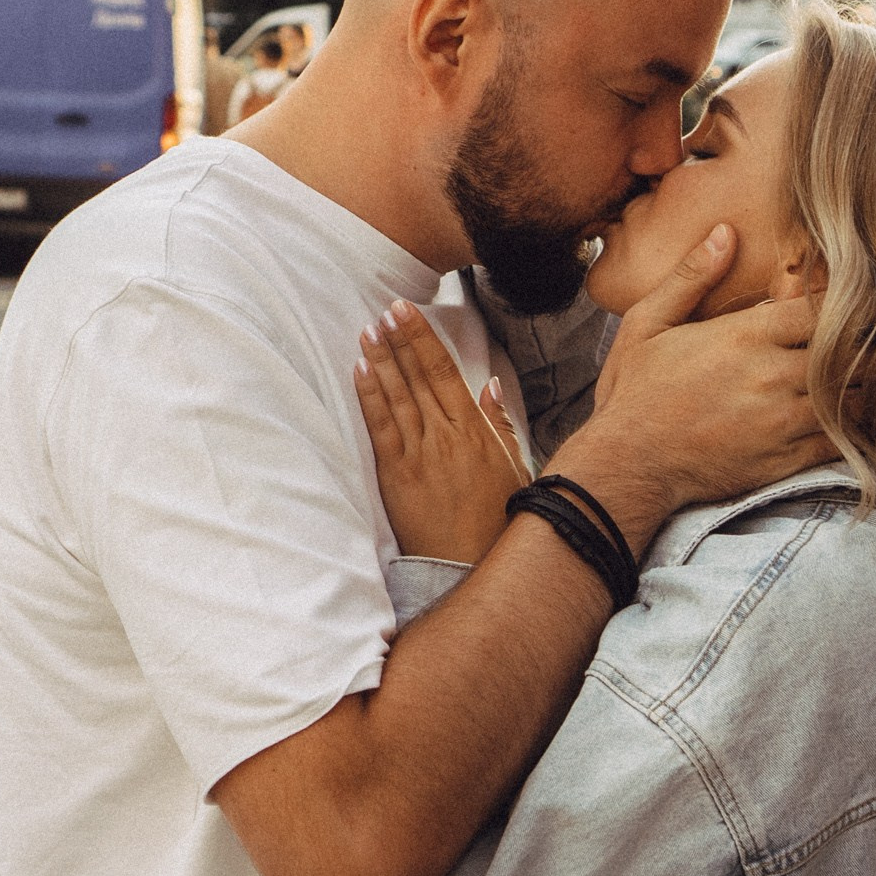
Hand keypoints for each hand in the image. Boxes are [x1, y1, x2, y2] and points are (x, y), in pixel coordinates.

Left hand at [355, 300, 527, 562]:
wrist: (471, 566)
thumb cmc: (497, 521)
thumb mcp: (514, 468)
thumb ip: (500, 425)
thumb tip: (490, 385)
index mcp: (475, 430)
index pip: (444, 371)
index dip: (423, 338)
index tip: (407, 311)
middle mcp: (446, 436)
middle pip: (418, 376)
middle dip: (399, 339)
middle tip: (384, 309)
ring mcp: (419, 454)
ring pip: (397, 396)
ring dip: (381, 359)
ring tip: (368, 330)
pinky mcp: (397, 476)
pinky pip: (381, 428)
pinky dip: (370, 397)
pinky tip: (361, 371)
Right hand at [560, 225, 832, 546]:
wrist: (627, 466)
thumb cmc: (633, 393)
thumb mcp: (648, 323)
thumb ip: (690, 277)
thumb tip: (725, 232)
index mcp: (743, 336)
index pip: (822, 308)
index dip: (837, 304)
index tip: (839, 305)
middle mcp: (771, 376)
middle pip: (850, 350)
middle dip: (860, 343)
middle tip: (864, 338)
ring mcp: (782, 421)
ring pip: (854, 396)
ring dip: (861, 384)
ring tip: (857, 375)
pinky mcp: (786, 460)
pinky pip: (842, 439)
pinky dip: (852, 426)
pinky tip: (845, 414)